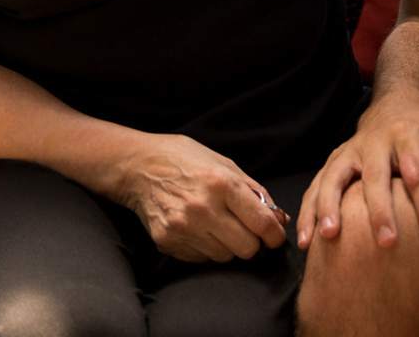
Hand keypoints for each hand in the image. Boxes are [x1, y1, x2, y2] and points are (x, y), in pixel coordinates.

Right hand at [112, 133, 288, 262]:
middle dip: (252, 242)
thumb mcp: (224, 164)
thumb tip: (279, 218)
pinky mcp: (168, 241)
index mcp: (221, 183)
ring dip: (227, 245)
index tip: (274, 236)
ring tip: (216, 224)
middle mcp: (203, 208)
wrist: (138, 167)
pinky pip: (201, 258)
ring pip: (225, 256)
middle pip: (247, 248)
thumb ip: (254, 192)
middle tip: (245, 229)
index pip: (262, 224)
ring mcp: (183, 227)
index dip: (275, 235)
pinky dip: (205, 248)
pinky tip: (197, 228)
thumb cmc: (185, 160)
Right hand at [296, 92, 418, 249]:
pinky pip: (316, 185)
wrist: (393, 106)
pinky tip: (305, 240)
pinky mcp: (333, 161)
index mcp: (408, 135)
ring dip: (329, 206)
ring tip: (329, 237)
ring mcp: (350, 151)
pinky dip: (308, 211)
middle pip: (375, 176)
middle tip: (387, 242)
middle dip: (379, 210)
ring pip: (335, 177)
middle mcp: (375, 141)